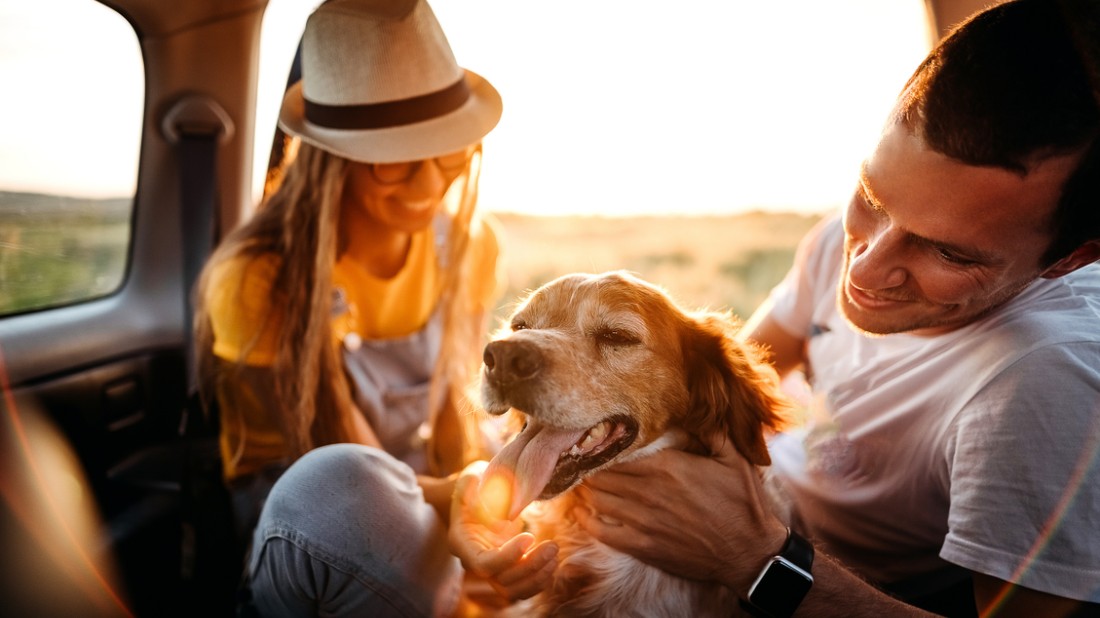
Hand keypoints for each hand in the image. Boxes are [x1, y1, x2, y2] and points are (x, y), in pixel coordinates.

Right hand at [448, 463, 557, 601]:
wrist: (482, 494)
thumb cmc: (478, 483)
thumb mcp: (473, 475)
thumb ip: (474, 486)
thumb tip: (493, 512)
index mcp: (462, 542)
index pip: (483, 563)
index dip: (508, 556)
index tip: (529, 536)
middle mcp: (474, 561)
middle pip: (501, 581)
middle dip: (530, 567)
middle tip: (552, 545)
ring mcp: (491, 568)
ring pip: (513, 591)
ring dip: (537, 576)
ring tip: (554, 551)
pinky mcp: (506, 569)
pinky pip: (522, 588)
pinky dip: (539, 579)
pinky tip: (552, 560)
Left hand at [574, 433, 785, 589]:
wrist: (749, 553)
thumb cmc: (743, 503)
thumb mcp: (735, 458)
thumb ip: (712, 430)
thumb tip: (696, 405)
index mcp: (669, 466)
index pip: (619, 451)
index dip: (604, 445)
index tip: (596, 439)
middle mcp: (650, 491)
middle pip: (603, 474)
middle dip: (590, 465)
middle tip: (582, 459)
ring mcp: (644, 521)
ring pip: (598, 499)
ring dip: (587, 490)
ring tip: (581, 481)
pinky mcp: (642, 546)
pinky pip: (602, 531)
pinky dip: (587, 520)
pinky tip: (581, 512)